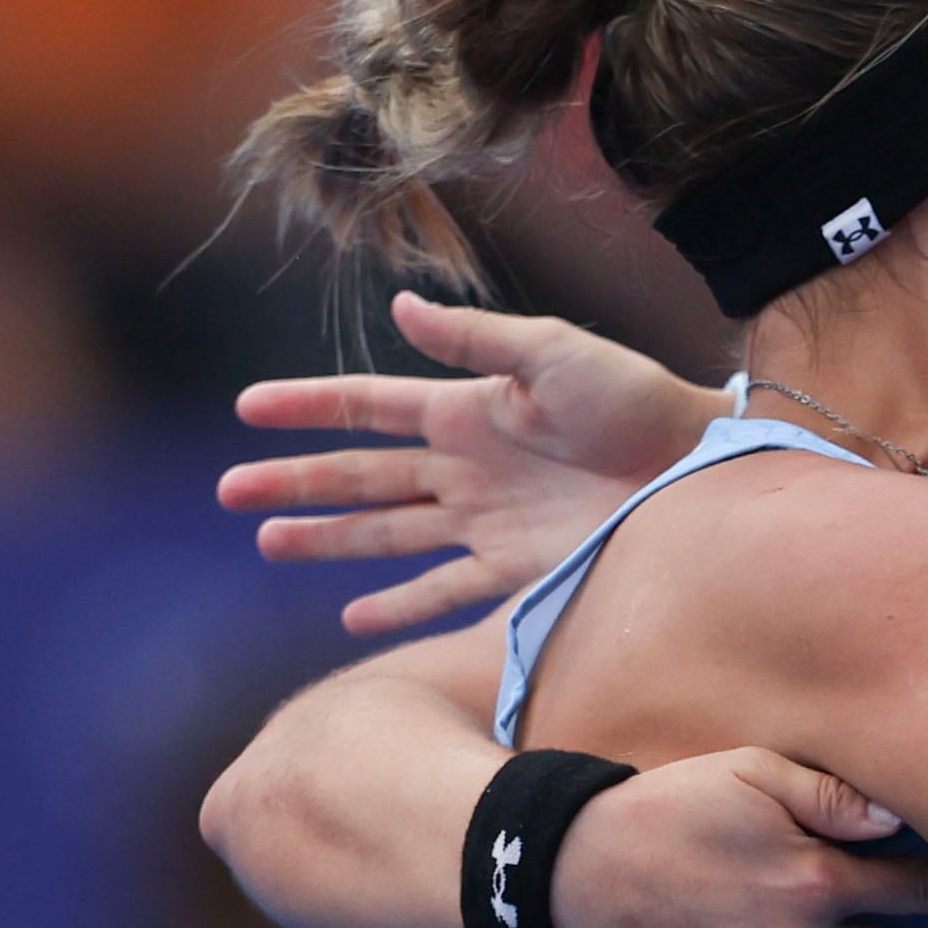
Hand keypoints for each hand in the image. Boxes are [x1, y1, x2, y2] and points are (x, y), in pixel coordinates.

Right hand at [223, 294, 722, 635]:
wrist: (698, 469)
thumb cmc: (633, 400)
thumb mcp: (552, 354)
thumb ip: (474, 341)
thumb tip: (399, 309)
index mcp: (464, 409)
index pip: (365, 407)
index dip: (307, 407)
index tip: (246, 411)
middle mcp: (464, 468)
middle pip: (360, 477)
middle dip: (295, 483)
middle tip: (228, 492)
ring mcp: (485, 522)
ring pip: (386, 534)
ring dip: (327, 541)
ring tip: (268, 542)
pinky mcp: (516, 570)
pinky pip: (443, 591)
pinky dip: (400, 607)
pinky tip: (354, 618)